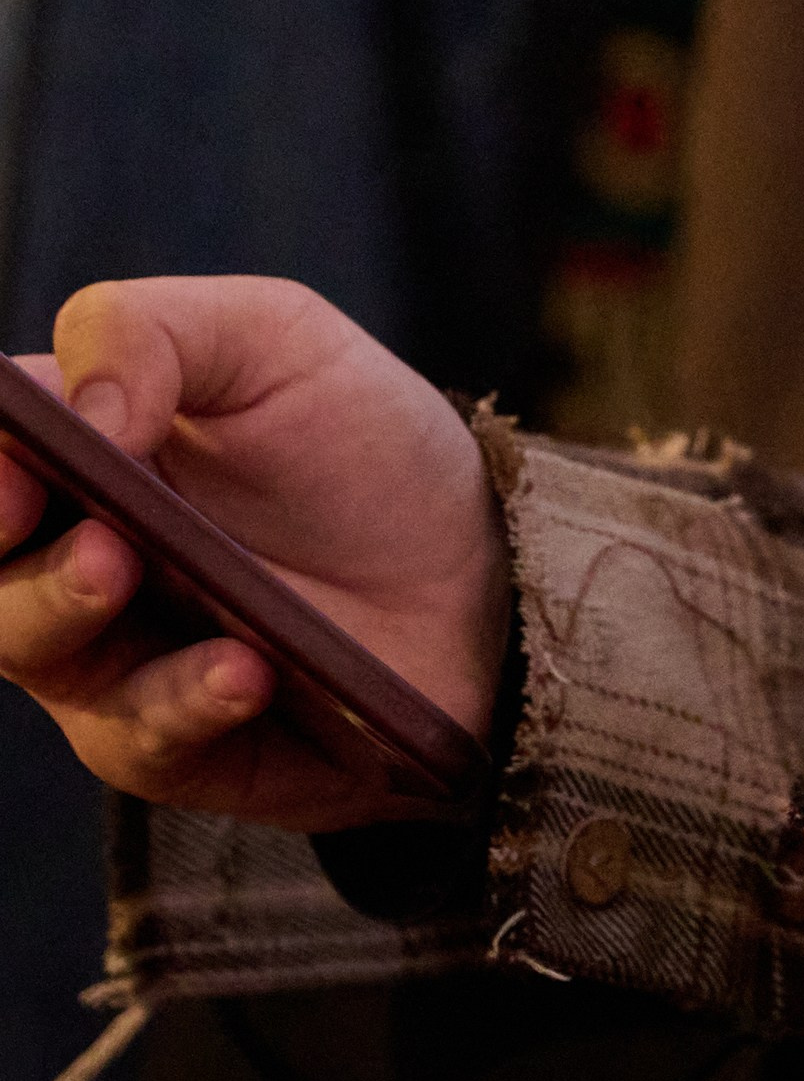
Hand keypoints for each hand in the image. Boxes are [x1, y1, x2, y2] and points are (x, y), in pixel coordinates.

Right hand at [0, 279, 509, 827]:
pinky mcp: (182, 746)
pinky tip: (245, 667)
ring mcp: (117, 659)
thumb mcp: (275, 339)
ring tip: (124, 568)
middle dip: (8, 547)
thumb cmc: (360, 439)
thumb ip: (153, 334)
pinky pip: (149, 739)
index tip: (14, 463)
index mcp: (76, 450)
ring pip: (39, 653)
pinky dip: (186, 700)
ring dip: (67, 608)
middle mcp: (71, 556)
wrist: (480, 561)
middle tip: (59, 510)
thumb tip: (84, 414)